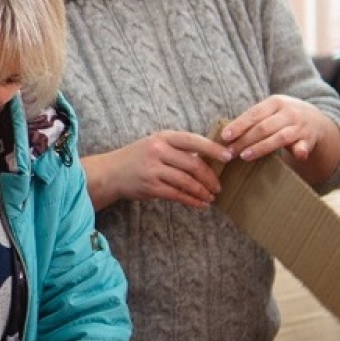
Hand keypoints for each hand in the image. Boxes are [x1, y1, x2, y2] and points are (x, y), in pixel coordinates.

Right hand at [86, 130, 232, 209]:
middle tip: (219, 186)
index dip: (214, 148)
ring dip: (202, 191)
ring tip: (211, 197)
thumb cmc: (137, 158)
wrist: (110, 173)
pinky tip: (200, 204)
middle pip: (193, 164)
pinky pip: (177, 194)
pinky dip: (192, 200)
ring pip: (187, 181)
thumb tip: (209, 158)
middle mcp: (158, 150)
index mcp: (163, 137)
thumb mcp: (155, 144)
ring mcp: (153, 169)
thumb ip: (178, 149)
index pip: (194, 140)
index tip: (229, 156)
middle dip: (210, 177)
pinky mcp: (150, 186)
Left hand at [221, 95, 328, 161]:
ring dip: (262, 147)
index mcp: (275, 102)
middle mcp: (289, 112)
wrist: (317, 121)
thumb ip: (253, 120)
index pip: (254, 113)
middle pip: (263, 127)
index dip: (239, 125)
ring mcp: (300, 126)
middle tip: (229, 152)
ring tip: (245, 156)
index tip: (224, 136)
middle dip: (244, 140)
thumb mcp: (271, 111)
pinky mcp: (309, 139)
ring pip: (279, 137)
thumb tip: (225, 135)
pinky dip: (302, 150)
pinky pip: (304, 145)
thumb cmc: (283, 117)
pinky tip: (299, 155)